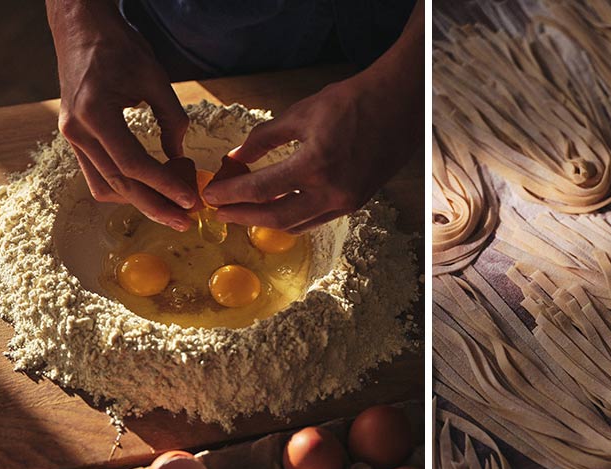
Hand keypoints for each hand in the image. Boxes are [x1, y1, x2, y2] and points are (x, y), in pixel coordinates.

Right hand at [47, 0, 196, 229]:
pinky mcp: (75, 139)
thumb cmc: (118, 47)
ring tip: (173, 206)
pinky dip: (125, 187)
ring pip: (105, 187)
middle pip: (119, 185)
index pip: (132, 165)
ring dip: (139, 201)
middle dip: (155, 206)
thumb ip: (172, 120)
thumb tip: (181, 155)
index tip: (191, 200)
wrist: (81, 29)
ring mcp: (72, 137)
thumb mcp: (155, 79)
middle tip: (185, 220)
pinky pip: (98, 175)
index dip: (164, 186)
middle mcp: (77, 131)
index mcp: (95, 114)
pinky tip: (153, 187)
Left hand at [203, 2, 422, 232]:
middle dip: (243, 217)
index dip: (231, 194)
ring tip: (244, 212)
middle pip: (275, 219)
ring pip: (297, 225)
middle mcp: (332, 191)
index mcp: (315, 165)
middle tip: (219, 213)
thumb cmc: (352, 101)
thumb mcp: (302, 113)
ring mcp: (346, 201)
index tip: (211, 195)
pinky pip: (316, 220)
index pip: (261, 190)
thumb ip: (265, 138)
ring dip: (266, 222)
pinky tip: (277, 208)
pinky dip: (292, 218)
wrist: (399, 104)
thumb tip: (236, 157)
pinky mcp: (356, 203)